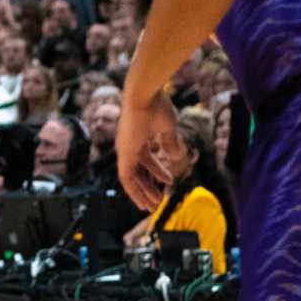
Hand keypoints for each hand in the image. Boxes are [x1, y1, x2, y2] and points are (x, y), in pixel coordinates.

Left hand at [117, 88, 180, 210]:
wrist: (145, 94)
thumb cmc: (157, 105)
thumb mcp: (167, 128)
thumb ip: (170, 142)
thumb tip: (176, 157)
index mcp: (137, 137)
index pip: (146, 159)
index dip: (157, 171)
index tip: (167, 182)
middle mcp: (128, 145)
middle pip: (137, 171)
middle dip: (148, 187)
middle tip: (158, 200)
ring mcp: (124, 149)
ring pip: (130, 178)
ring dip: (141, 193)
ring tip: (153, 206)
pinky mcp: (124, 153)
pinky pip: (126, 177)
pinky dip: (134, 190)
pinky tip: (143, 199)